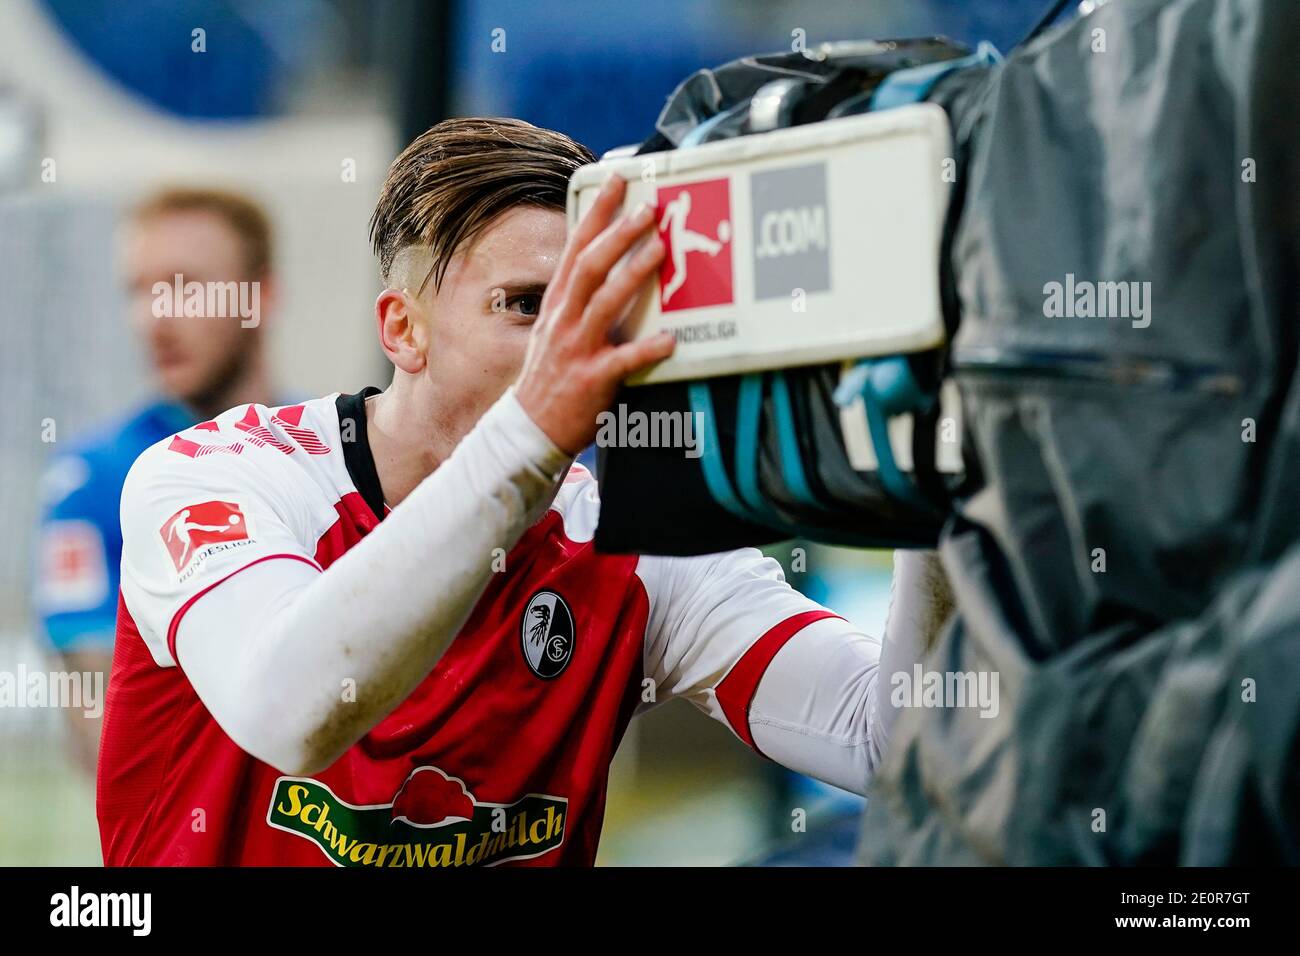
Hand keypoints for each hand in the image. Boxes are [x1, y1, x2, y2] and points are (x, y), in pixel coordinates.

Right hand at [514, 175, 674, 454]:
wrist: (529, 430)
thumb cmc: (551, 379)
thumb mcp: (557, 332)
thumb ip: (581, 305)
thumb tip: (613, 272)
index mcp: (556, 305)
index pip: (574, 249)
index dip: (595, 214)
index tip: (616, 183)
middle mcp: (563, 321)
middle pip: (588, 267)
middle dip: (617, 234)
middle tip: (647, 210)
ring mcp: (576, 349)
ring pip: (604, 303)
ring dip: (632, 274)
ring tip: (659, 251)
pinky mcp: (592, 379)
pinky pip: (623, 360)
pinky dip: (647, 349)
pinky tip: (671, 340)